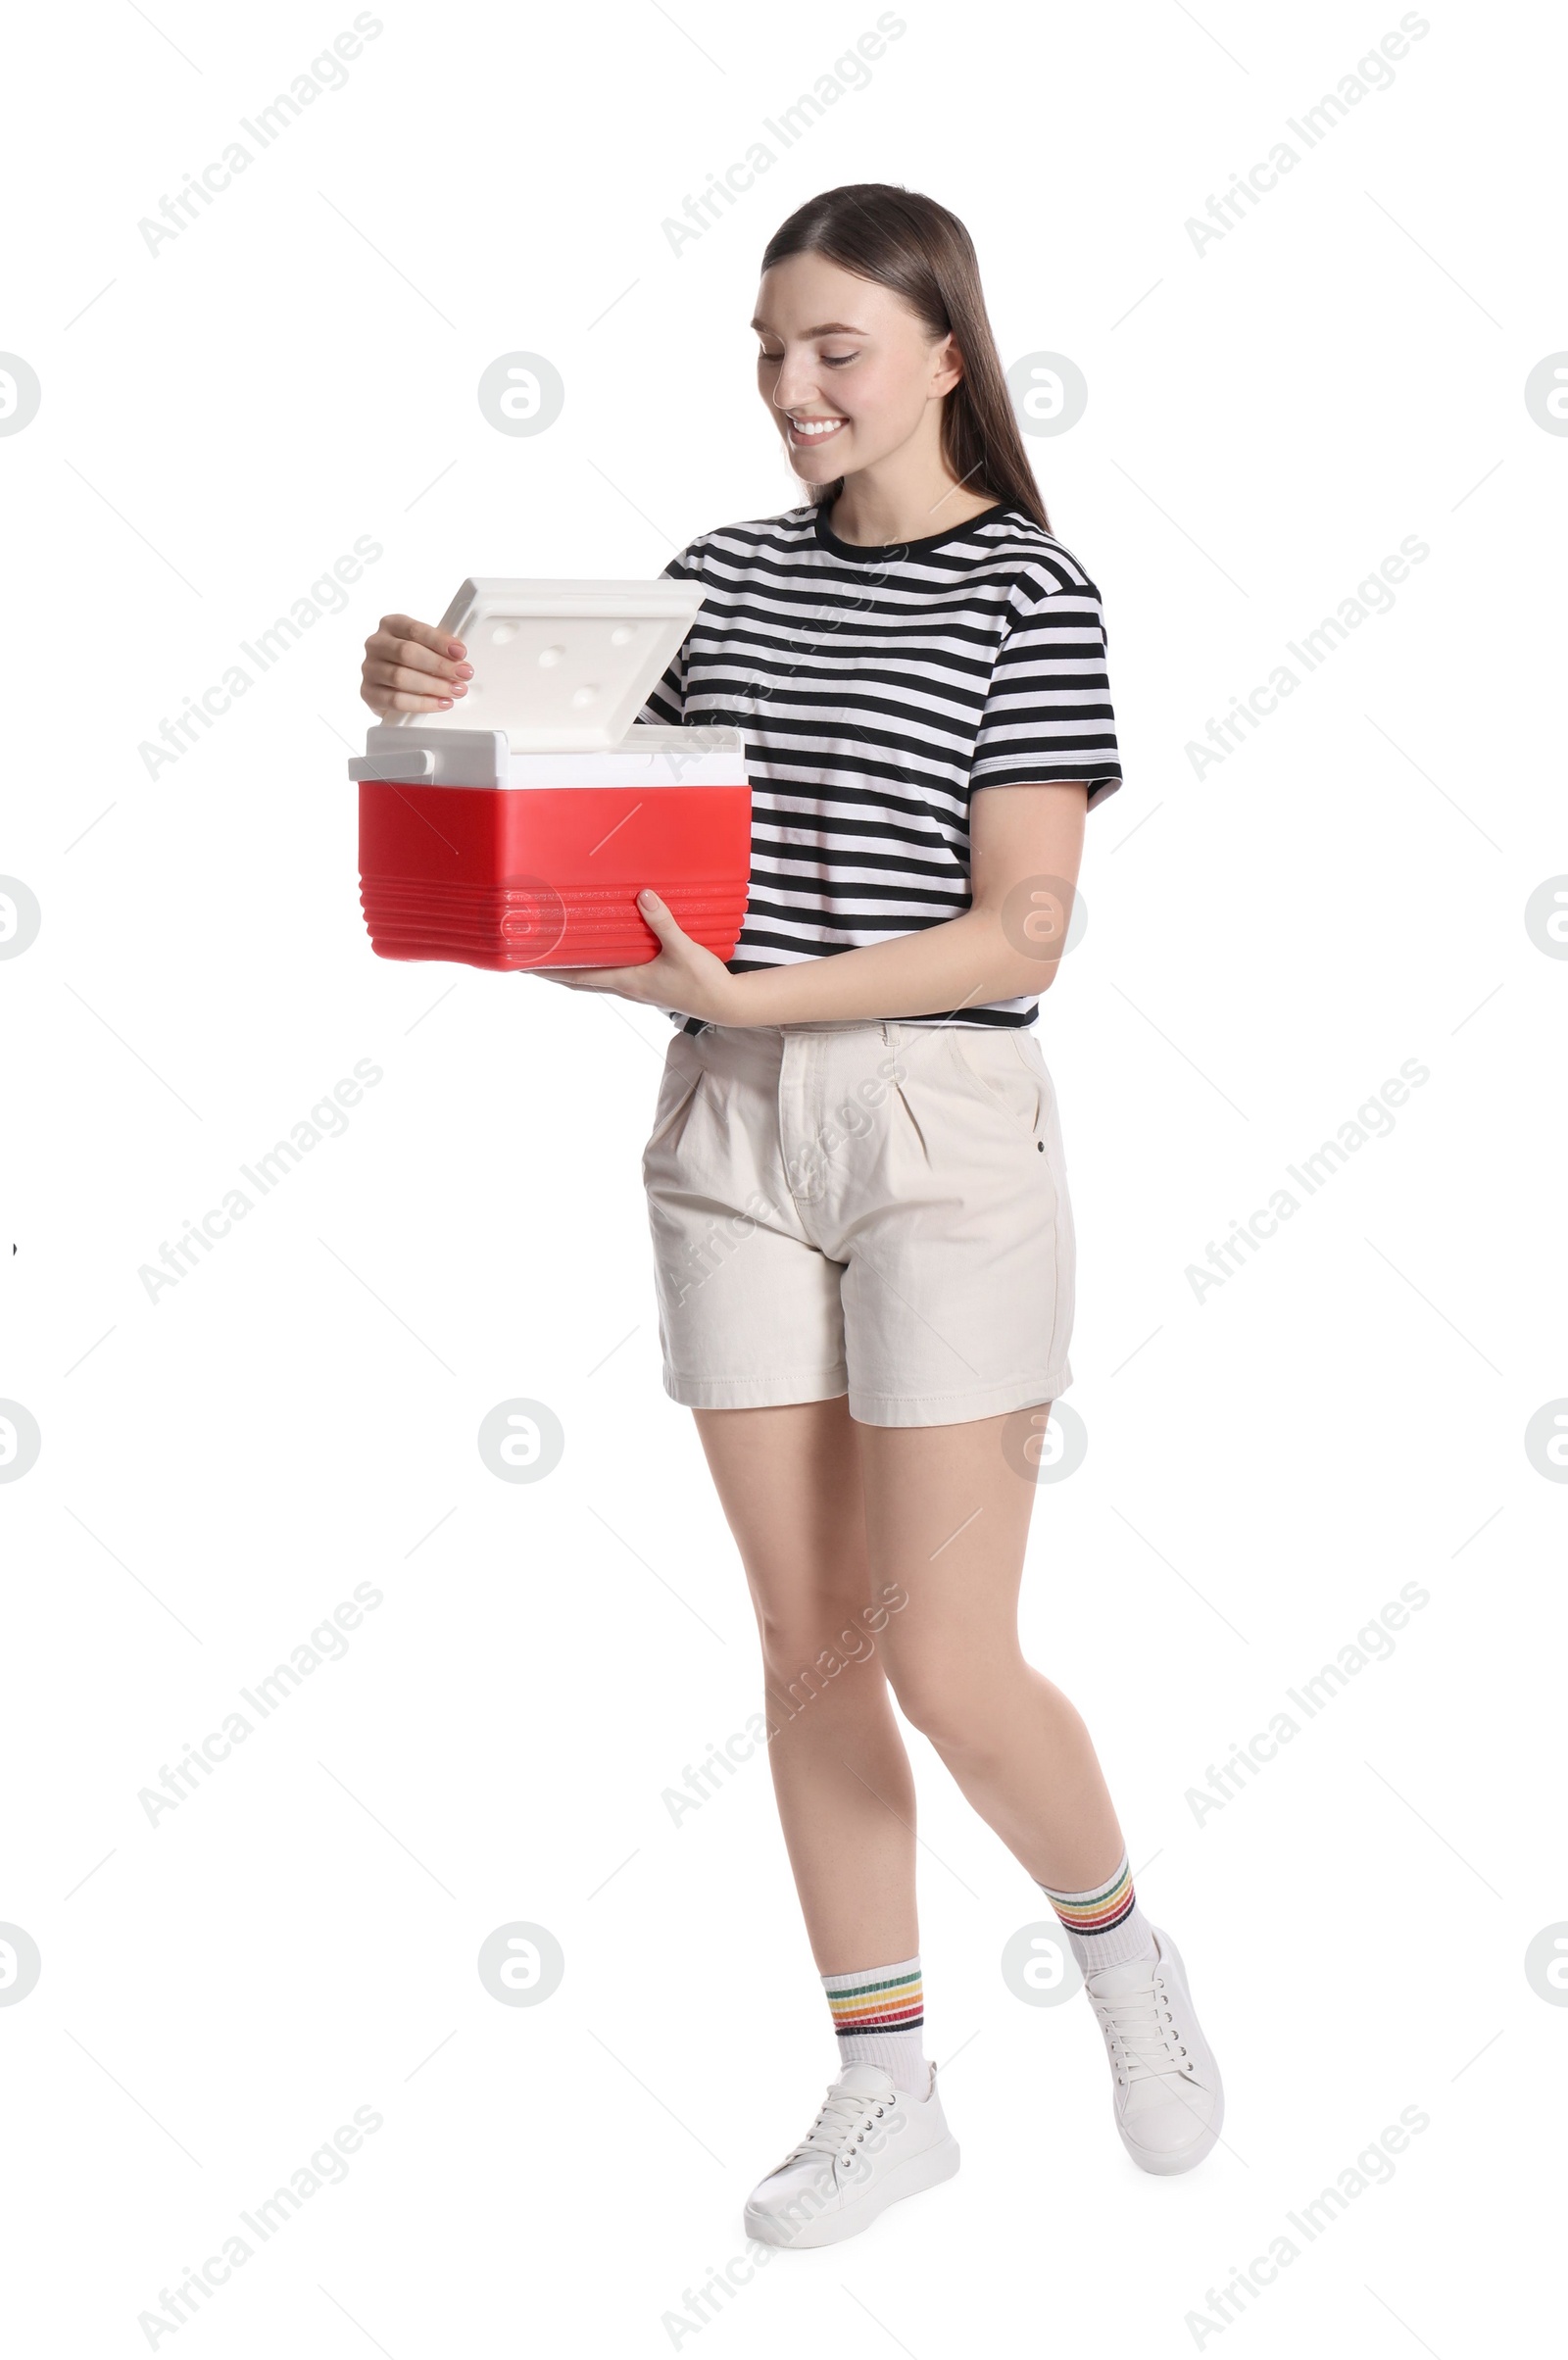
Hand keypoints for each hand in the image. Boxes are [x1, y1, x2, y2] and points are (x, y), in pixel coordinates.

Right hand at [360, 613, 472, 717]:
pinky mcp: (369, 693)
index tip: (460, 652)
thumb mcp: (425, 646)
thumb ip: (439, 648)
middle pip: (407, 653)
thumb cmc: (411, 662)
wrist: (388, 685)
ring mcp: (370, 669)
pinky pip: (396, 701)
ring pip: (401, 677)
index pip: (415, 630)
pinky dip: (422, 704)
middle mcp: (376, 644)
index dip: (439, 641)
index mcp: (391, 625)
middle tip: (463, 674)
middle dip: (439, 665)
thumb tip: (460, 659)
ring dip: (434, 686)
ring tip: (454, 690)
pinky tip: (440, 703)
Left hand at [531, 891, 742, 1021]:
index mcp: (628, 981)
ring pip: (598, 979)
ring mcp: (639, 988)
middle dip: (557, 970)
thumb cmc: (704, 982)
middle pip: (581, 980)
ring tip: (562, 953)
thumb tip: (643, 896)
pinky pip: (616, 974)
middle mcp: (628, 987)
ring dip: (578, 969)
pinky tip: (606, 953)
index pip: (579, 977)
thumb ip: (663, 922)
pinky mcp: (651, 985)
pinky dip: (602, 966)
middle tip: (534, 958)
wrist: (727, 1004)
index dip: (550, 971)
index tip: (526, 966)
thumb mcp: (683, 949)